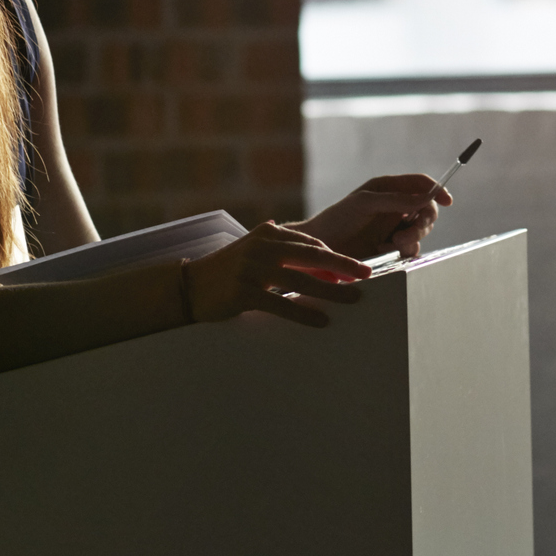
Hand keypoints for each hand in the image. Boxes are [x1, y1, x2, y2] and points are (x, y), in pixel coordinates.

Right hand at [182, 222, 371, 327]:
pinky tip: (322, 321)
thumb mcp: (253, 248)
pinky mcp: (244, 293)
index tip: (354, 268)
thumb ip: (281, 245)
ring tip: (352, 299)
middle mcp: (261, 246)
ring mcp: (252, 269)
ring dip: (331, 291)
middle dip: (343, 266)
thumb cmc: (227, 269)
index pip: (310, 243)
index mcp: (267, 234)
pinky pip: (282, 305)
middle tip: (366, 275)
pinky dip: (304, 313)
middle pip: (312, 256)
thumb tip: (315, 246)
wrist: (190, 285)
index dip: (334, 256)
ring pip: (301, 280)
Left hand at [296, 174, 449, 260]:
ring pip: (420, 231)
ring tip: (390, 244)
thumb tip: (427, 197)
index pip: (420, 183)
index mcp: (388, 188)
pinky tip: (383, 251)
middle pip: (426, 209)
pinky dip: (402, 251)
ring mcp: (393, 226)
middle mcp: (394, 206)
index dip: (436, 190)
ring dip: (411, 239)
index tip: (446, 201)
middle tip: (404, 236)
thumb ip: (396, 199)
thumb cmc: (338, 219)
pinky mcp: (391, 247)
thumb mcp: (365, 203)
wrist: (321, 249)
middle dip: (422, 223)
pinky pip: (410, 248)